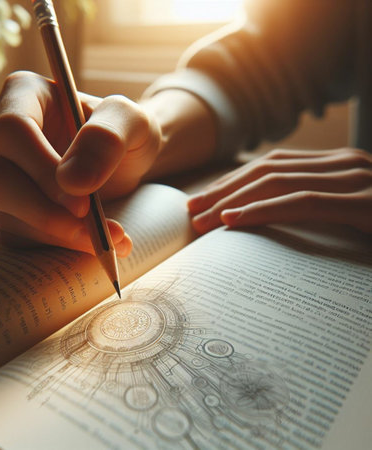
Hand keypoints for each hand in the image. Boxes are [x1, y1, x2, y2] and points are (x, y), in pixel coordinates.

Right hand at [0, 71, 160, 254]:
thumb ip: (107, 138)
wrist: (123, 160)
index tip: (83, 201)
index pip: (12, 131)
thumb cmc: (123, 132)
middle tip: (95, 233)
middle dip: (47, 213)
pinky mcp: (8, 208)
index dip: (43, 169)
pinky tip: (91, 244)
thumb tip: (72, 182)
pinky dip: (56, 247)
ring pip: (6, 213)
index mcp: (23, 95)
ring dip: (58, 235)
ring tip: (108, 241)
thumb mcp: (131, 121)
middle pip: (0, 179)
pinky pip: (18, 235)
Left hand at [188, 148, 371, 233]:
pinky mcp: (364, 203)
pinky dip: (262, 210)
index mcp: (337, 164)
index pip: (273, 165)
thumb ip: (321, 206)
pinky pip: (301, 203)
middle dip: (224, 190)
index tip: (204, 198)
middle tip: (192, 208)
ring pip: (276, 183)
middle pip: (267, 171)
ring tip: (201, 219)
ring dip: (232, 201)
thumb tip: (273, 217)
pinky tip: (232, 220)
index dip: (234, 181)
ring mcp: (354, 179)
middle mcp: (343, 163)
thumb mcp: (354, 212)